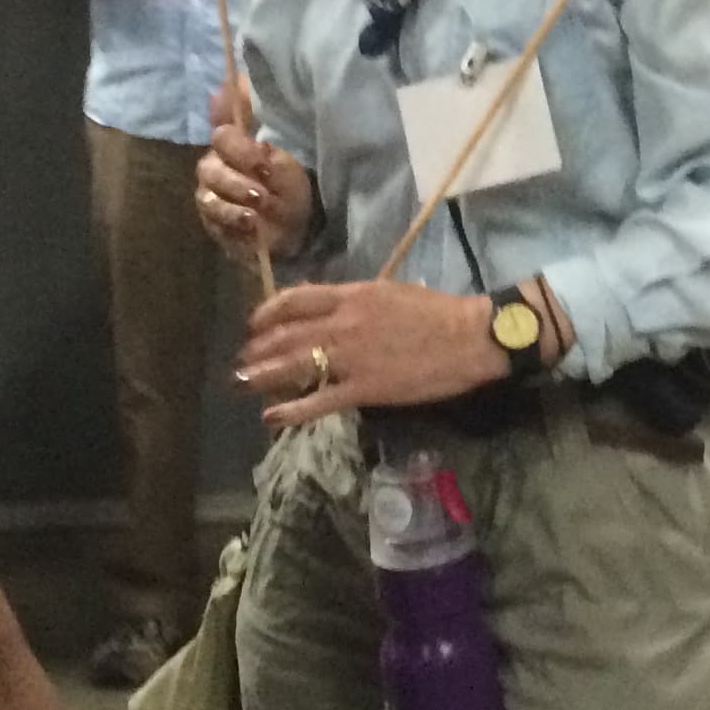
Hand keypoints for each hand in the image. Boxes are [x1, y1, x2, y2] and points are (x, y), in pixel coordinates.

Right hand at [197, 124, 313, 260]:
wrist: (300, 224)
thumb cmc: (290, 183)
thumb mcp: (284, 149)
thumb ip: (255, 118)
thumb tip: (228, 82)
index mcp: (231, 146)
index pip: (221, 135)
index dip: (240, 148)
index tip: (265, 157)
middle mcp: (215, 168)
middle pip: (209, 168)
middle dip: (237, 177)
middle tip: (263, 187)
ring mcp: (211, 196)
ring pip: (208, 196)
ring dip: (234, 201)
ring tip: (258, 208)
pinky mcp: (213, 224)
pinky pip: (213, 222)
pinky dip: (232, 221)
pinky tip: (250, 224)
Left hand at [238, 282, 500, 429]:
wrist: (468, 336)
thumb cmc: (436, 311)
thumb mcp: (390, 292)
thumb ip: (355, 300)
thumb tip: (328, 305)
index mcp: (351, 296)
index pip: (295, 300)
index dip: (267, 312)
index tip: (254, 324)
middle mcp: (342, 324)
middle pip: (286, 335)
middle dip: (257, 348)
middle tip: (241, 360)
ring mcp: (351, 358)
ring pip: (293, 366)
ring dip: (262, 376)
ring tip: (242, 384)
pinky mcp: (363, 389)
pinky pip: (318, 402)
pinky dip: (290, 411)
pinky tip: (271, 418)